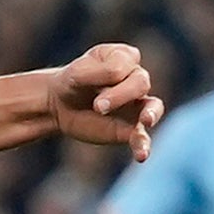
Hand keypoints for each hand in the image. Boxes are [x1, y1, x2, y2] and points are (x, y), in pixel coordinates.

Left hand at [46, 43, 163, 159]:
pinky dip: (144, 146)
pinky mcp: (130, 129)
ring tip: (146, 120)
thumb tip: (120, 77)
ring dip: (151, 113)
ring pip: (154, 107)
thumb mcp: (78, 72)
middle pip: (141, 82)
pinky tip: (142, 156)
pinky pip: (142, 137)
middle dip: (120, 94)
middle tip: (97, 106)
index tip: (82, 77)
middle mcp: (136, 79)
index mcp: (124, 58)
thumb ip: (101, 72)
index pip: (128, 60)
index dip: (112, 70)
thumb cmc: (72, 82)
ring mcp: (137, 105)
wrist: (59, 105)